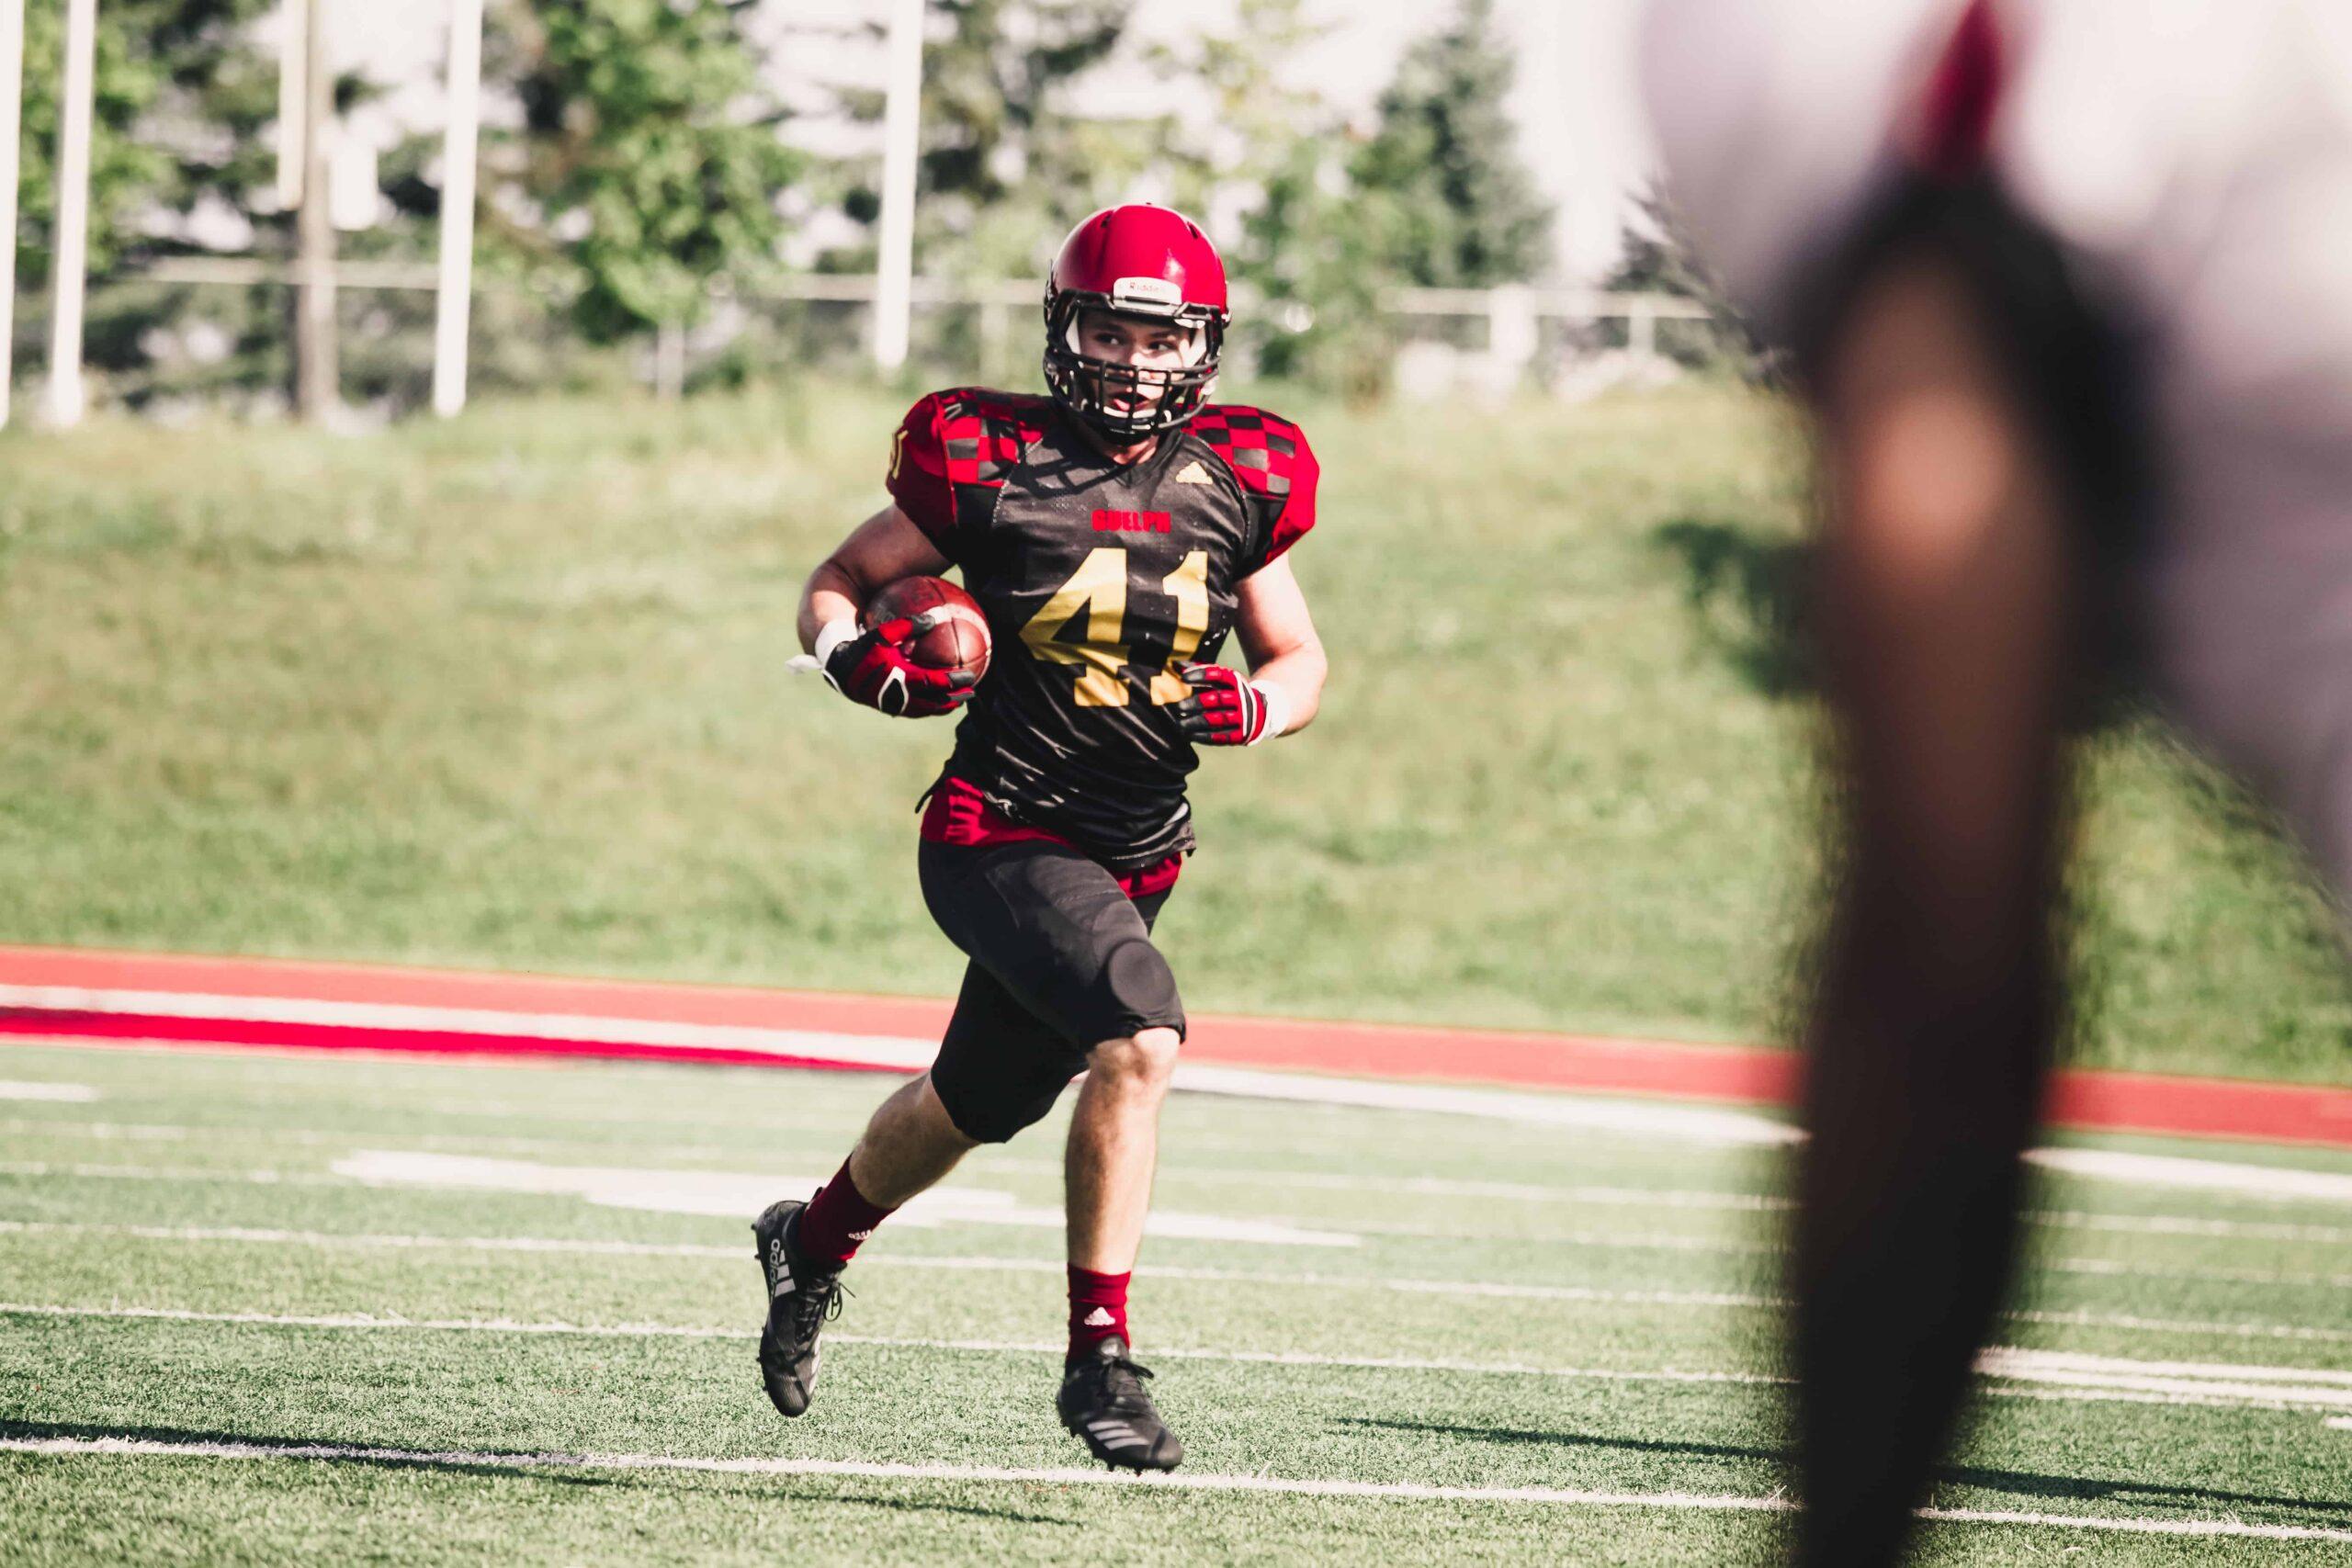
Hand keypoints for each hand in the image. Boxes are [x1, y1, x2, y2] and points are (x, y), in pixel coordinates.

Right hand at [821, 615, 975, 717]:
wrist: (839, 667)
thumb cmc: (863, 645)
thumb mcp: (884, 632)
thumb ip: (908, 626)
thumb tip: (933, 618)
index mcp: (900, 677)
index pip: (935, 682)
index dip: (954, 681)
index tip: (970, 676)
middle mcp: (898, 695)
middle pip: (934, 702)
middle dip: (955, 699)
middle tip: (972, 692)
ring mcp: (893, 704)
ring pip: (925, 710)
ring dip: (943, 707)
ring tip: (957, 701)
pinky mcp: (887, 707)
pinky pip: (913, 711)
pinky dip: (927, 708)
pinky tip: (935, 701)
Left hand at [1173, 662, 1272, 746]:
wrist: (1263, 712)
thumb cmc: (1232, 692)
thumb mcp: (1223, 679)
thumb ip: (1200, 671)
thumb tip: (1175, 665)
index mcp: (1235, 681)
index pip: (1218, 674)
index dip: (1200, 674)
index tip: (1183, 677)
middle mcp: (1241, 698)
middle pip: (1216, 699)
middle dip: (1195, 703)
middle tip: (1179, 707)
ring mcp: (1243, 717)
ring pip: (1217, 719)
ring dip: (1196, 722)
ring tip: (1180, 724)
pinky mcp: (1241, 734)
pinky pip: (1221, 737)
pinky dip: (1204, 736)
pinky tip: (1190, 735)